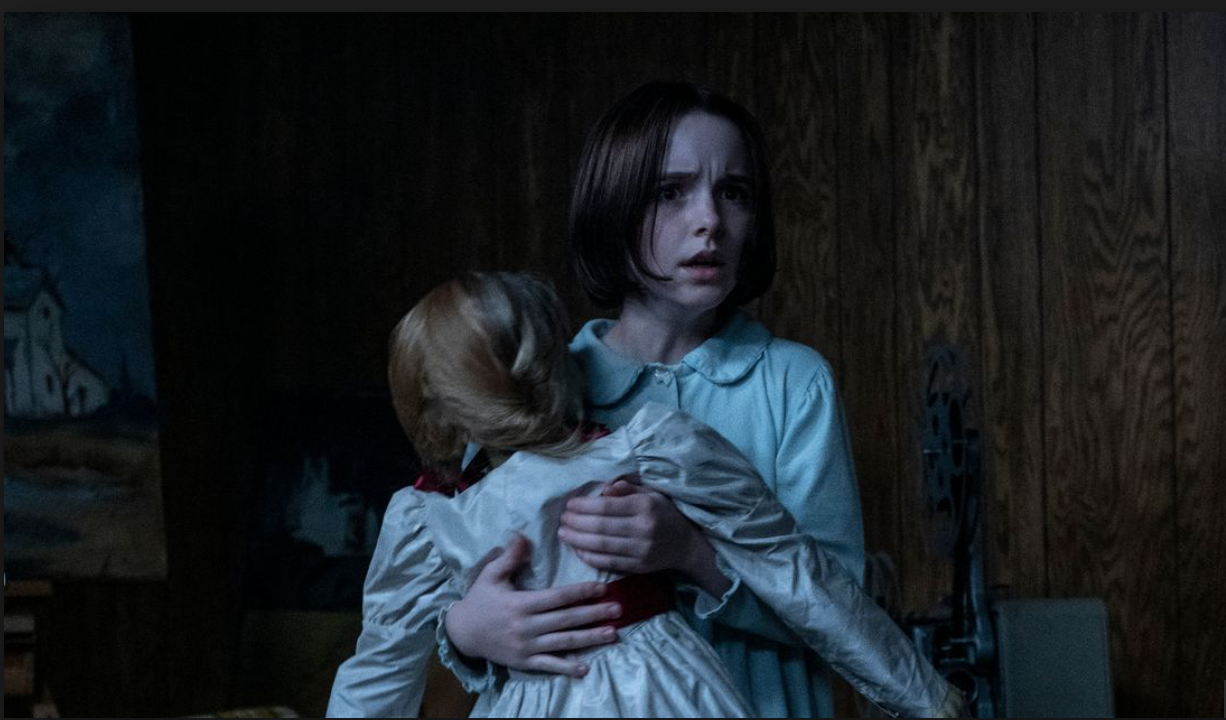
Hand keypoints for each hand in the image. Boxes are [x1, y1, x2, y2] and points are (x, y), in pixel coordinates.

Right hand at [443, 534, 621, 676]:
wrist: (462, 633)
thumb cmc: (480, 600)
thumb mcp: (491, 575)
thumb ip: (509, 557)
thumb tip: (523, 535)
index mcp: (521, 603)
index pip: (558, 597)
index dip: (581, 592)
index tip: (602, 588)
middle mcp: (527, 626)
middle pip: (567, 619)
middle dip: (594, 614)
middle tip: (619, 610)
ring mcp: (526, 646)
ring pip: (564, 642)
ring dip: (590, 638)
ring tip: (613, 633)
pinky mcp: (524, 661)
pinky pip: (549, 665)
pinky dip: (567, 667)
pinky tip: (586, 667)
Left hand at [559, 478, 728, 595]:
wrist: (685, 545)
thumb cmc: (664, 514)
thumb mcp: (651, 493)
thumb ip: (628, 488)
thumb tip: (604, 489)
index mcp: (645, 506)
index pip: (607, 507)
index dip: (584, 506)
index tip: (569, 504)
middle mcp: (643, 529)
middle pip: (601, 527)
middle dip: (577, 523)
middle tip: (562, 519)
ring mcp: (641, 550)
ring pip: (602, 546)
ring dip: (578, 540)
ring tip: (563, 533)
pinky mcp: (638, 567)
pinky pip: (608, 563)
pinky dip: (589, 557)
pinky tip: (577, 549)